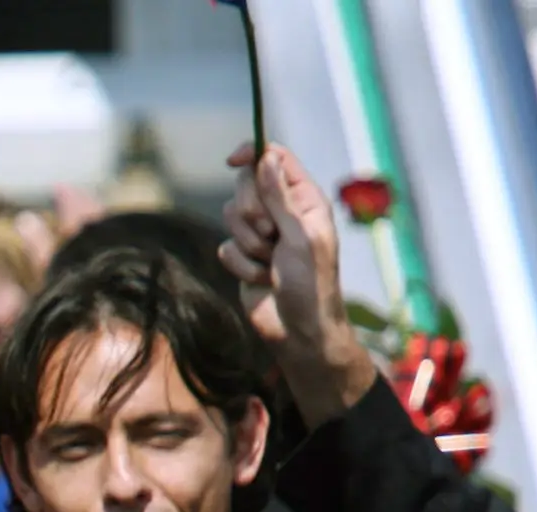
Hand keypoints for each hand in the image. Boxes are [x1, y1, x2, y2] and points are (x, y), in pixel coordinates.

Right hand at [220, 142, 380, 423]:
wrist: (297, 330)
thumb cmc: (311, 283)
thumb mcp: (300, 235)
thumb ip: (280, 196)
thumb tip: (266, 157)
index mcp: (304, 199)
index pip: (275, 160)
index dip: (253, 155)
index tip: (232, 161)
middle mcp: (282, 212)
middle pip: (245, 186)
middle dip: (251, 212)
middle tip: (270, 234)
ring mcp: (261, 235)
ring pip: (230, 218)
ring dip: (248, 245)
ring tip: (270, 263)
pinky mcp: (243, 258)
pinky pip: (225, 248)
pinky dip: (240, 266)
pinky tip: (260, 279)